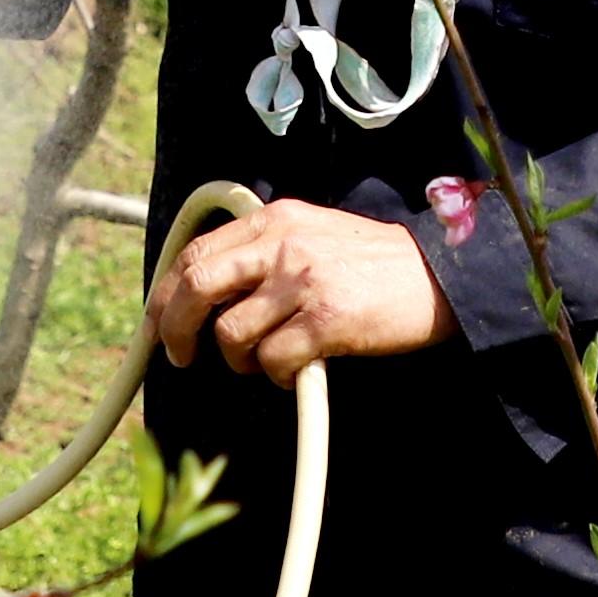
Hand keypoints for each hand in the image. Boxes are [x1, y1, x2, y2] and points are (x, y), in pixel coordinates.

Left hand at [151, 199, 458, 379]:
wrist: (440, 277)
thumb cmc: (373, 264)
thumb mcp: (313, 233)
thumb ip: (266, 249)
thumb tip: (207, 288)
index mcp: (274, 219)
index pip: (196, 253)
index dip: (166, 292)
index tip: (157, 321)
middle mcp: (284, 243)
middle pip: (198, 286)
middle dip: (175, 328)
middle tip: (179, 355)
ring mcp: (304, 281)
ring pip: (233, 332)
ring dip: (240, 360)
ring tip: (265, 362)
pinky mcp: (327, 320)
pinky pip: (274, 361)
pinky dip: (278, 377)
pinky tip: (298, 373)